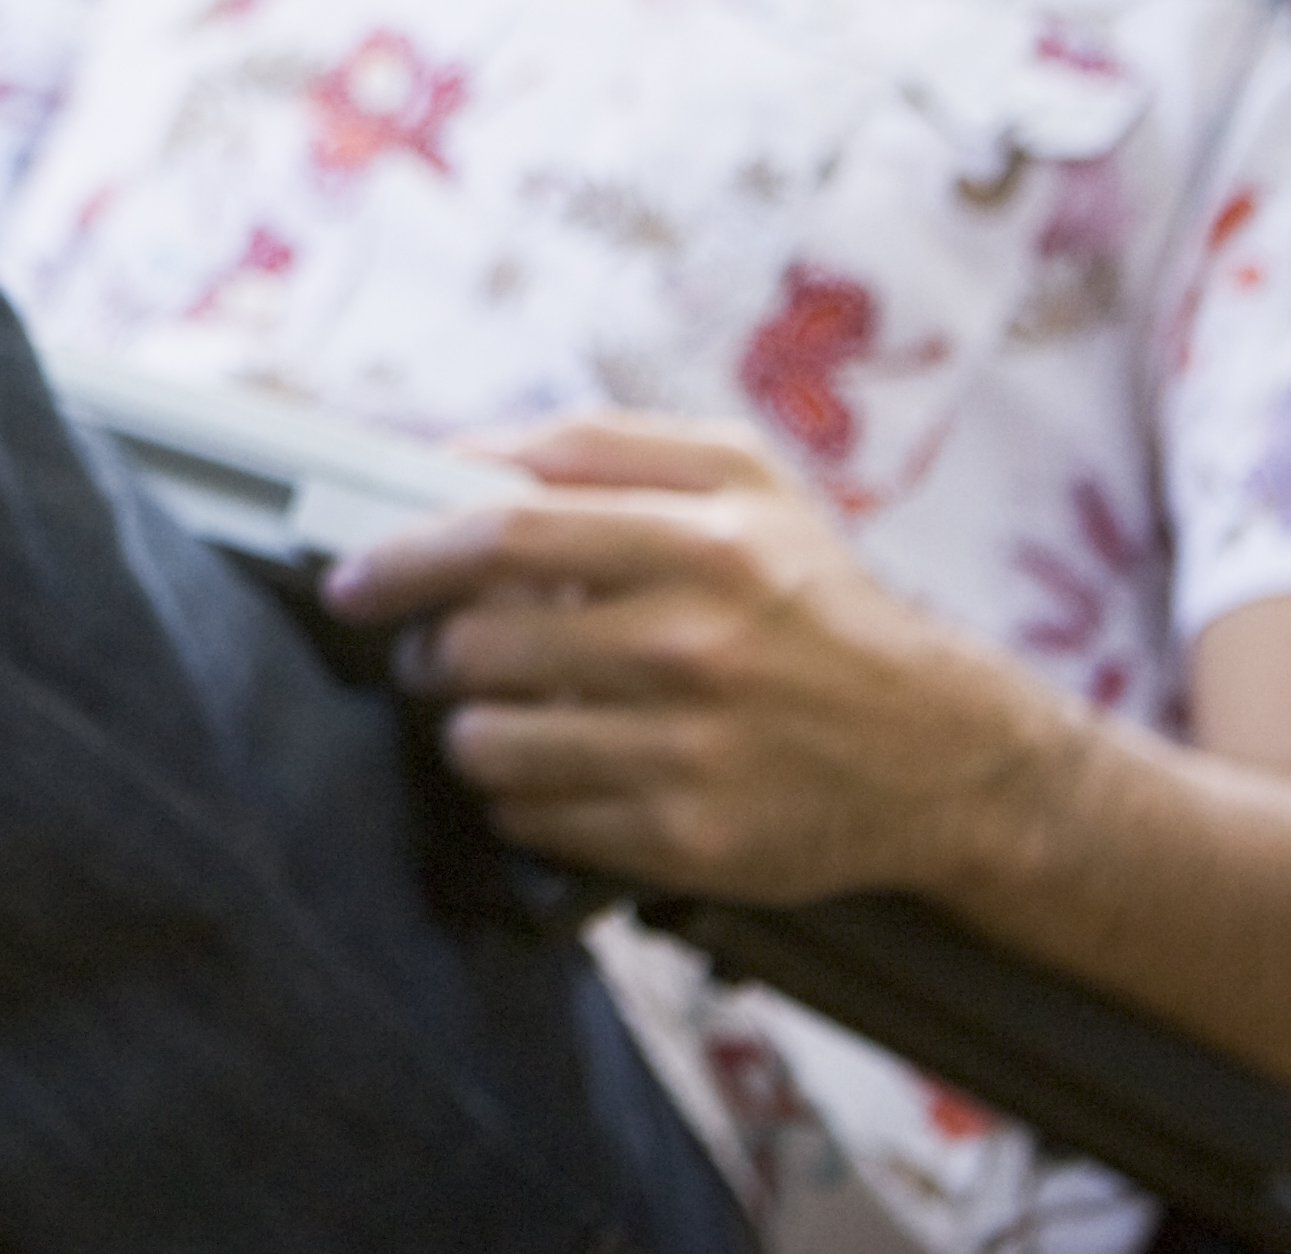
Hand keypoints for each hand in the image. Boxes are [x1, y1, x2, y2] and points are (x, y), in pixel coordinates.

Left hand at [320, 412, 1079, 907]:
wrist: (938, 751)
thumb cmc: (813, 598)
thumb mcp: (741, 478)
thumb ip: (598, 446)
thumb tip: (458, 453)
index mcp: (701, 542)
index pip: (503, 537)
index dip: (404, 555)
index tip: (352, 577)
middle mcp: (695, 646)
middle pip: (479, 647)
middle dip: (428, 651)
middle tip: (433, 652)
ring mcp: (691, 752)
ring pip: (488, 744)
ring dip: (466, 728)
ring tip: (495, 712)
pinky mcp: (689, 844)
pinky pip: (534, 819)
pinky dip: (518, 795)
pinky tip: (555, 770)